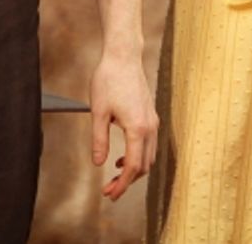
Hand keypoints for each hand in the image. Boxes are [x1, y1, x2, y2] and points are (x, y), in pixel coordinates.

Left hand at [88, 52, 157, 200]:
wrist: (124, 56)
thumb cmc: (109, 80)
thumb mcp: (98, 113)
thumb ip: (99, 140)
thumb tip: (99, 163)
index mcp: (138, 128)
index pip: (133, 167)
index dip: (122, 185)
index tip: (109, 194)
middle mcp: (150, 126)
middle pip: (144, 165)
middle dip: (128, 182)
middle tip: (108, 190)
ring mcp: (153, 120)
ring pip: (149, 156)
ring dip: (134, 170)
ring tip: (115, 176)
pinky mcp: (151, 114)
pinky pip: (149, 144)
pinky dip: (138, 156)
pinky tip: (122, 156)